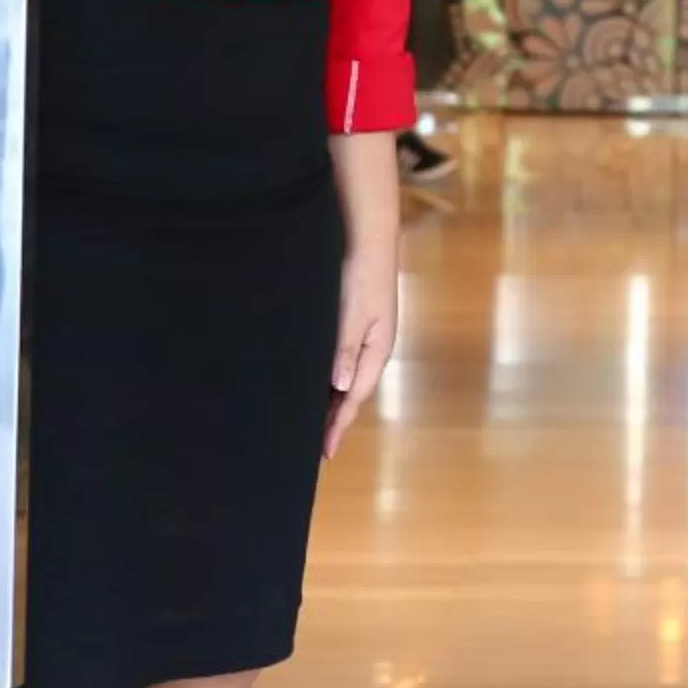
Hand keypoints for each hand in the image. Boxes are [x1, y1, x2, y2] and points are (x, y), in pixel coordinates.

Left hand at [324, 245, 399, 459]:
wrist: (368, 235)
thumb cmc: (361, 273)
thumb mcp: (352, 314)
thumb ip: (345, 350)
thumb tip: (339, 386)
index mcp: (376, 350)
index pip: (353, 397)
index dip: (338, 425)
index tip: (323, 452)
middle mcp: (372, 347)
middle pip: (351, 392)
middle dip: (334, 418)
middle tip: (312, 445)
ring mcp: (366, 335)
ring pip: (345, 378)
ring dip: (330, 399)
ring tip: (311, 421)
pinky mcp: (355, 323)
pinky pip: (341, 361)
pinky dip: (329, 378)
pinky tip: (316, 382)